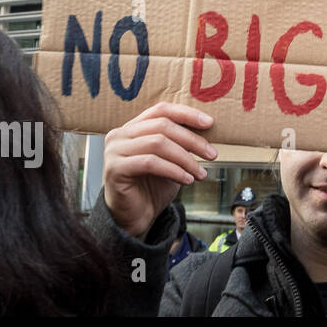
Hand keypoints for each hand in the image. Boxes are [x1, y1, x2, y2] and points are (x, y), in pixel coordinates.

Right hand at [102, 102, 216, 238]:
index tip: (209, 123)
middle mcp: (120, 135)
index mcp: (133, 127)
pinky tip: (187, 180)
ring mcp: (114, 151)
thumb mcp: (172, 158)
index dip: (187, 114)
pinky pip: (151, 162)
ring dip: (186, 159)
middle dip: (192, 140)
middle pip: (163, 126)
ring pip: (158, 143)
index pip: (161, 110)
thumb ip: (181, 140)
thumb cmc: (153, 186)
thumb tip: (208, 126)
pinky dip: (174, 170)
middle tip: (212, 154)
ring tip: (200, 173)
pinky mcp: (114, 168)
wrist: (135, 216)